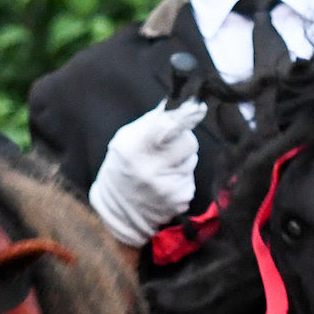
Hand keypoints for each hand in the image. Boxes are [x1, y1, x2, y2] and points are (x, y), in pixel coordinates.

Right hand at [88, 99, 206, 246]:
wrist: (118, 211)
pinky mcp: (180, 200)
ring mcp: (167, 187)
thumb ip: (153, 121)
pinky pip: (191, 180)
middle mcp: (151, 168)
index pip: (172, 124)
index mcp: (134, 148)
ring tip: (163, 169)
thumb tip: (184, 102)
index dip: (185, 116)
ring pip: (192, 161)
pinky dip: (182, 180)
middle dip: (183, 142)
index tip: (196, 108)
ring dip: (182, 162)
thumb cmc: (122, 167)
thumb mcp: (126, 139)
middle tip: (168, 148)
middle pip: (189, 141)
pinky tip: (166, 184)